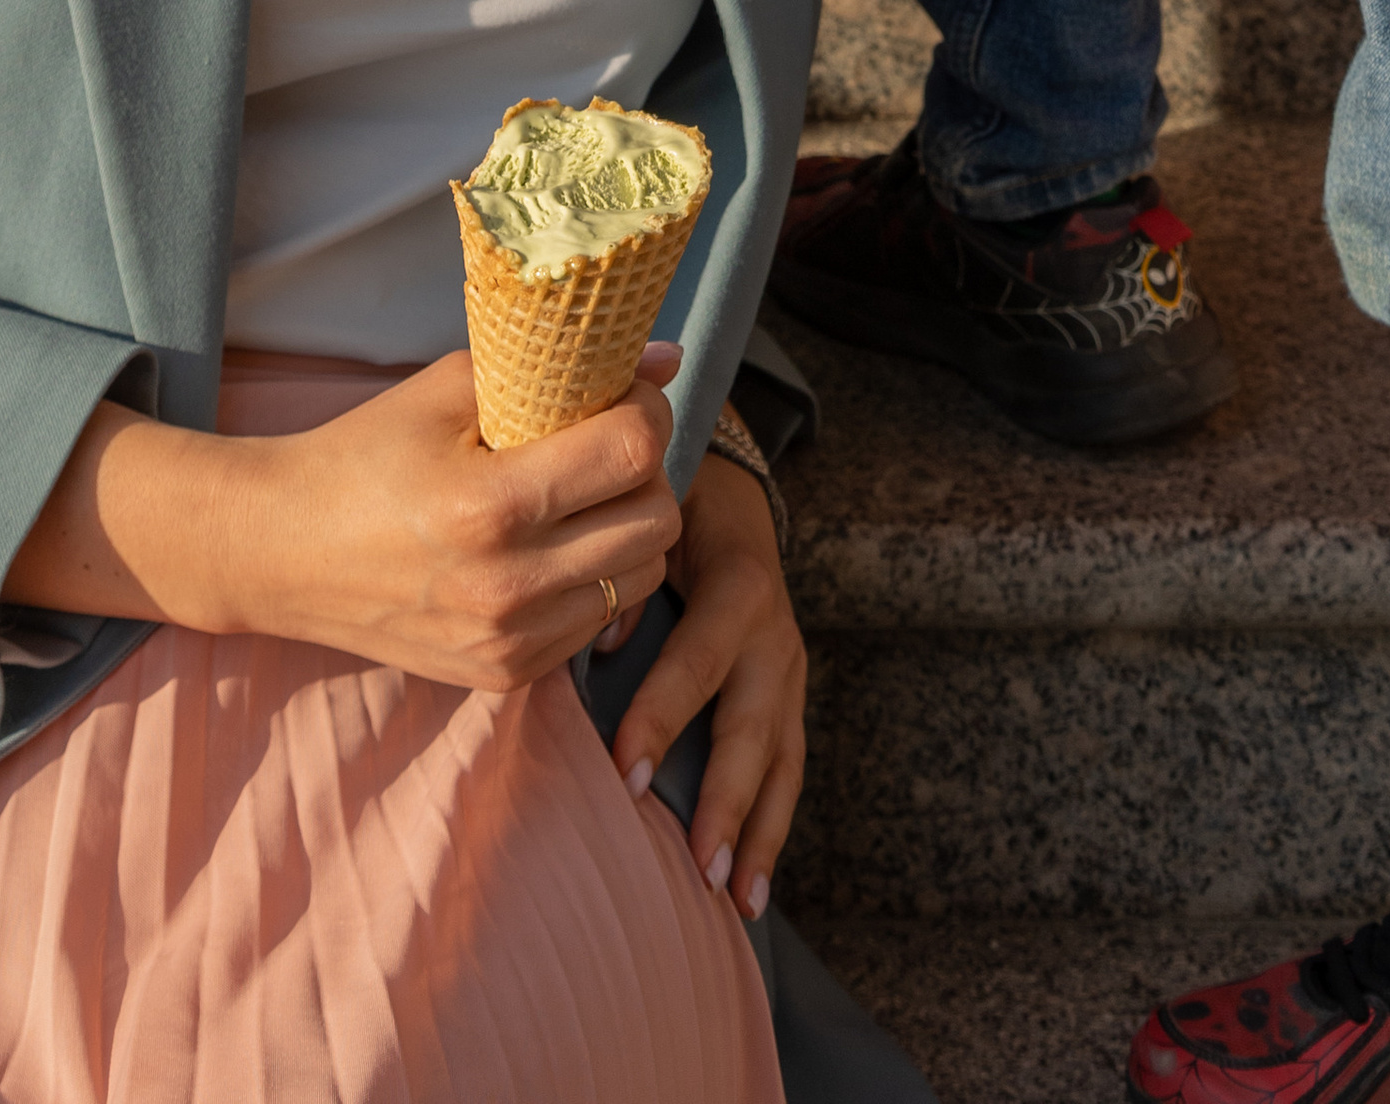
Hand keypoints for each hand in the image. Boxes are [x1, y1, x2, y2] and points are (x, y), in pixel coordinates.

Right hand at [18, 346, 685, 692]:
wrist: (283, 553)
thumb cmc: (363, 455)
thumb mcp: (446, 390)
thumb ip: (554, 370)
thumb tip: (664, 358)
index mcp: (492, 505)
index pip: (633, 451)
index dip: (644, 410)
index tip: (623, 395)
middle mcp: (510, 585)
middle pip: (657, 518)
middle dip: (646, 469)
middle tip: (604, 443)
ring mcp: (511, 641)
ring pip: (642, 574)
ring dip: (628, 526)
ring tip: (580, 495)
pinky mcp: (507, 675)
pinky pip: (598, 619)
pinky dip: (594, 577)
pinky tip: (548, 547)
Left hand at [602, 450, 805, 923]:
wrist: (729, 488)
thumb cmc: (674, 502)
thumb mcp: (653, 512)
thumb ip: (628, 571)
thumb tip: (599, 643)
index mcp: (739, 584)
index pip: (698, 659)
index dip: (662, 715)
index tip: (623, 772)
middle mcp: (775, 634)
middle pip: (751, 726)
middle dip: (722, 800)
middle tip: (694, 865)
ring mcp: (789, 669)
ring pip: (781, 760)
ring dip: (759, 834)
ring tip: (737, 900)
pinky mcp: (789, 695)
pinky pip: (788, 768)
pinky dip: (773, 828)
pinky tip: (753, 888)